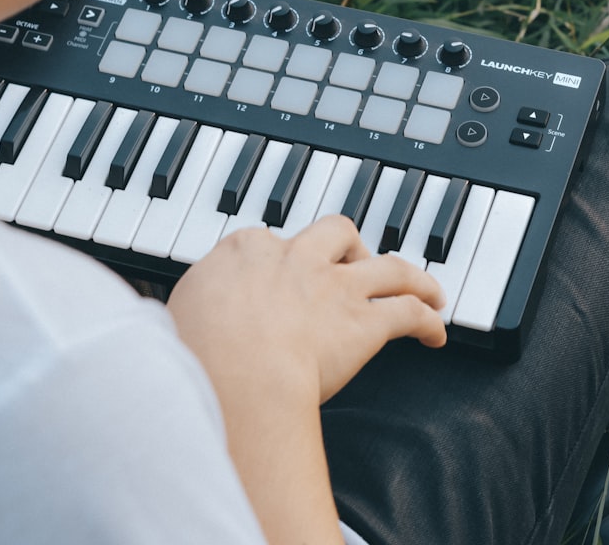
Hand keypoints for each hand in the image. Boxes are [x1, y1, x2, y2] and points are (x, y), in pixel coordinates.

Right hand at [167, 214, 446, 404]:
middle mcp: (296, 259)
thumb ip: (185, 313)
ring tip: (429, 288)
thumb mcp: (174, 318)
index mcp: (246, 250)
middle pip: (337, 232)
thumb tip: (171, 324)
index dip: (284, 257)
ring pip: (389, 265)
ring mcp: (335, 287)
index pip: (272, 240)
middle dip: (351, 246)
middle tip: (358, 263)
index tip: (285, 271)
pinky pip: (409, 312)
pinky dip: (429, 319)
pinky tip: (437, 332)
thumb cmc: (195, 355)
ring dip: (413, 276)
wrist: (233, 375)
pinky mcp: (365, 321)